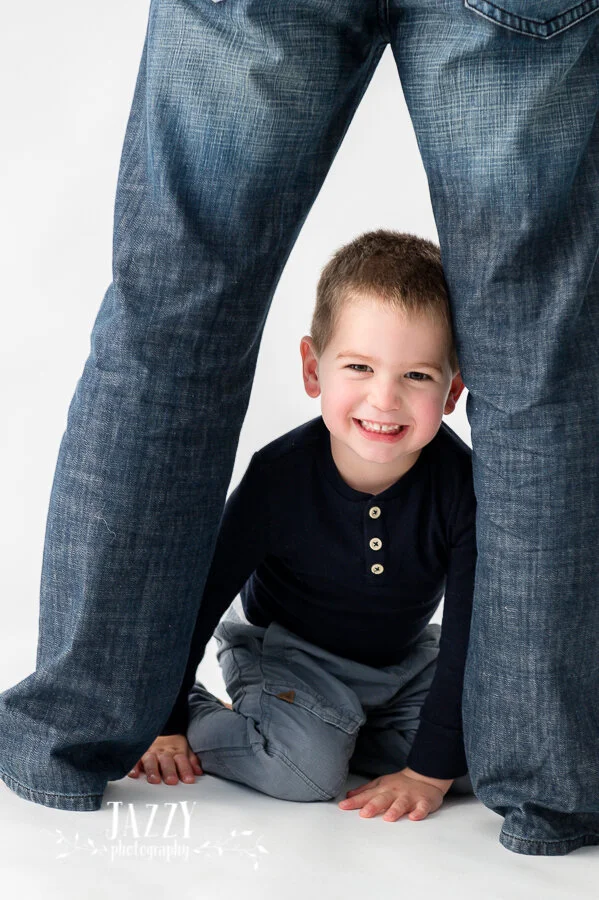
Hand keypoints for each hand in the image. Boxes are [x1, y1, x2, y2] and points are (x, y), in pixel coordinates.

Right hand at [127, 734, 203, 785]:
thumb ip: (191, 761)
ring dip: (152, 770)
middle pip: (167, 761)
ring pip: (151, 760)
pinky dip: (134, 766)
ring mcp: (150, 752)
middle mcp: (163, 752)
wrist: (156, 726)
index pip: (182, 760)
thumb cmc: (171, 743)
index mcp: (176, 751)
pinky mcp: (138, 753)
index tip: (189, 780)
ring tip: (154, 780)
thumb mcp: (184, 748)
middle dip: (169, 771)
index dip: (186, 770)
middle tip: (172, 781)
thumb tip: (198, 773)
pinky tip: (134, 774)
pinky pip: (135, 760)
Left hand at [338, 767, 453, 821]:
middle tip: (364, 814)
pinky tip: (414, 817)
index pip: (366, 796)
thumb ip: (364, 791)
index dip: (354, 801)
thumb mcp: (380, 783)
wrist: (425, 776)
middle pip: (382, 799)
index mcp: (383, 789)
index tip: (343, 806)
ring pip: (401, 804)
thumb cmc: (400, 783)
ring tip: (388, 818)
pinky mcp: (424, 802)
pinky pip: (422, 808)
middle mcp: (395, 793)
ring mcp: (409, 797)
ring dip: (394, 810)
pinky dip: (418, 812)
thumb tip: (348, 796)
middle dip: (373, 806)